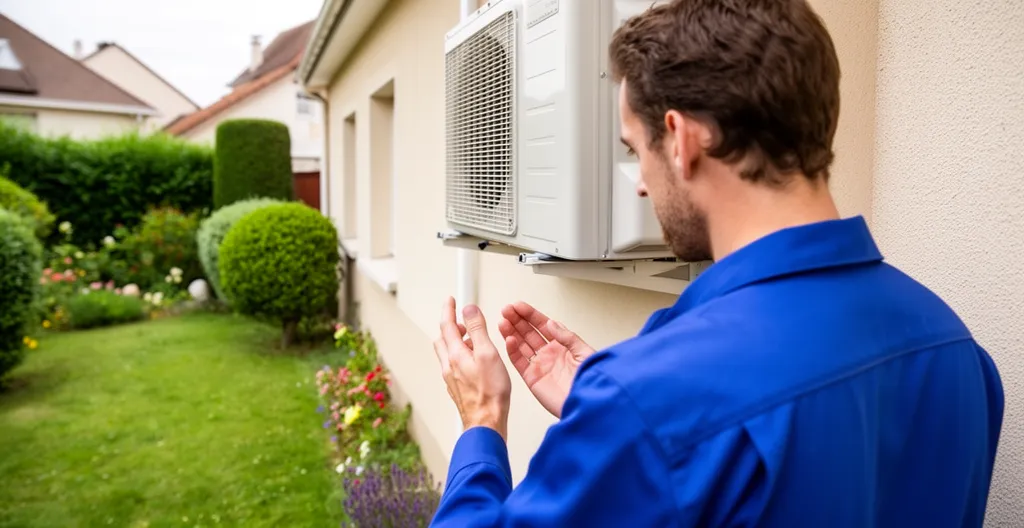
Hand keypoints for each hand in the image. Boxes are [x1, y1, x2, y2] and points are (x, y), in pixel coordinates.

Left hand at [433, 297, 511, 440]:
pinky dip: (460, 356)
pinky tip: (473, 362)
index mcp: (455, 355)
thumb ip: (477, 330)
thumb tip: (468, 309)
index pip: (446, 325)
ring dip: (455, 342)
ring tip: (471, 339)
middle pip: (443, 340)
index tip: (450, 300)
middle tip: (461, 320)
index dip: (448, 310)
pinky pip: (453, 366)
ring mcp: (452, 379)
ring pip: (447, 354)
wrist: (486, 423)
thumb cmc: (490, 393)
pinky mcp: (458, 389)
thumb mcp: (487, 354)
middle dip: (450, 326)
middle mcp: (449, 366)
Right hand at [498, 302, 594, 417]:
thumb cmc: (591, 381)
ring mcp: (540, 366)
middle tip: (506, 310)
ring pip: (521, 345)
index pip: (542, 325)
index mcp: (562, 345)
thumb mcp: (583, 352)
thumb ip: (566, 336)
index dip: (530, 315)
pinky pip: (519, 362)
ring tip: (503, 321)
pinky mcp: (532, 379)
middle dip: (517, 320)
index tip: (518, 306)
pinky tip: (508, 339)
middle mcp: (549, 354)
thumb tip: (550, 322)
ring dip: (511, 332)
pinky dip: (512, 351)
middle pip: (528, 333)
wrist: (588, 405)